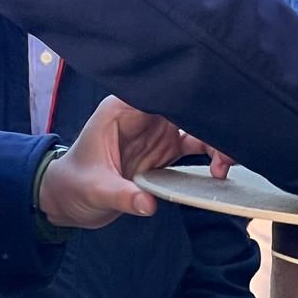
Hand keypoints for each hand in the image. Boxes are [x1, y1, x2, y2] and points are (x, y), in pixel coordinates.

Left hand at [37, 96, 216, 229]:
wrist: (68, 199)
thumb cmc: (73, 184)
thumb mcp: (94, 189)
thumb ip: (122, 195)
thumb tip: (148, 204)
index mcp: (123, 108)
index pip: (161, 93)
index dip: (187, 98)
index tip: (210, 112)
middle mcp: (144, 114)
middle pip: (185, 107)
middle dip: (209, 121)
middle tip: (228, 148)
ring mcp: (157, 131)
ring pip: (196, 124)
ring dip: (215, 139)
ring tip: (226, 164)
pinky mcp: (165, 149)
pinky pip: (196, 145)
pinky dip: (212, 153)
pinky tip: (220, 169)